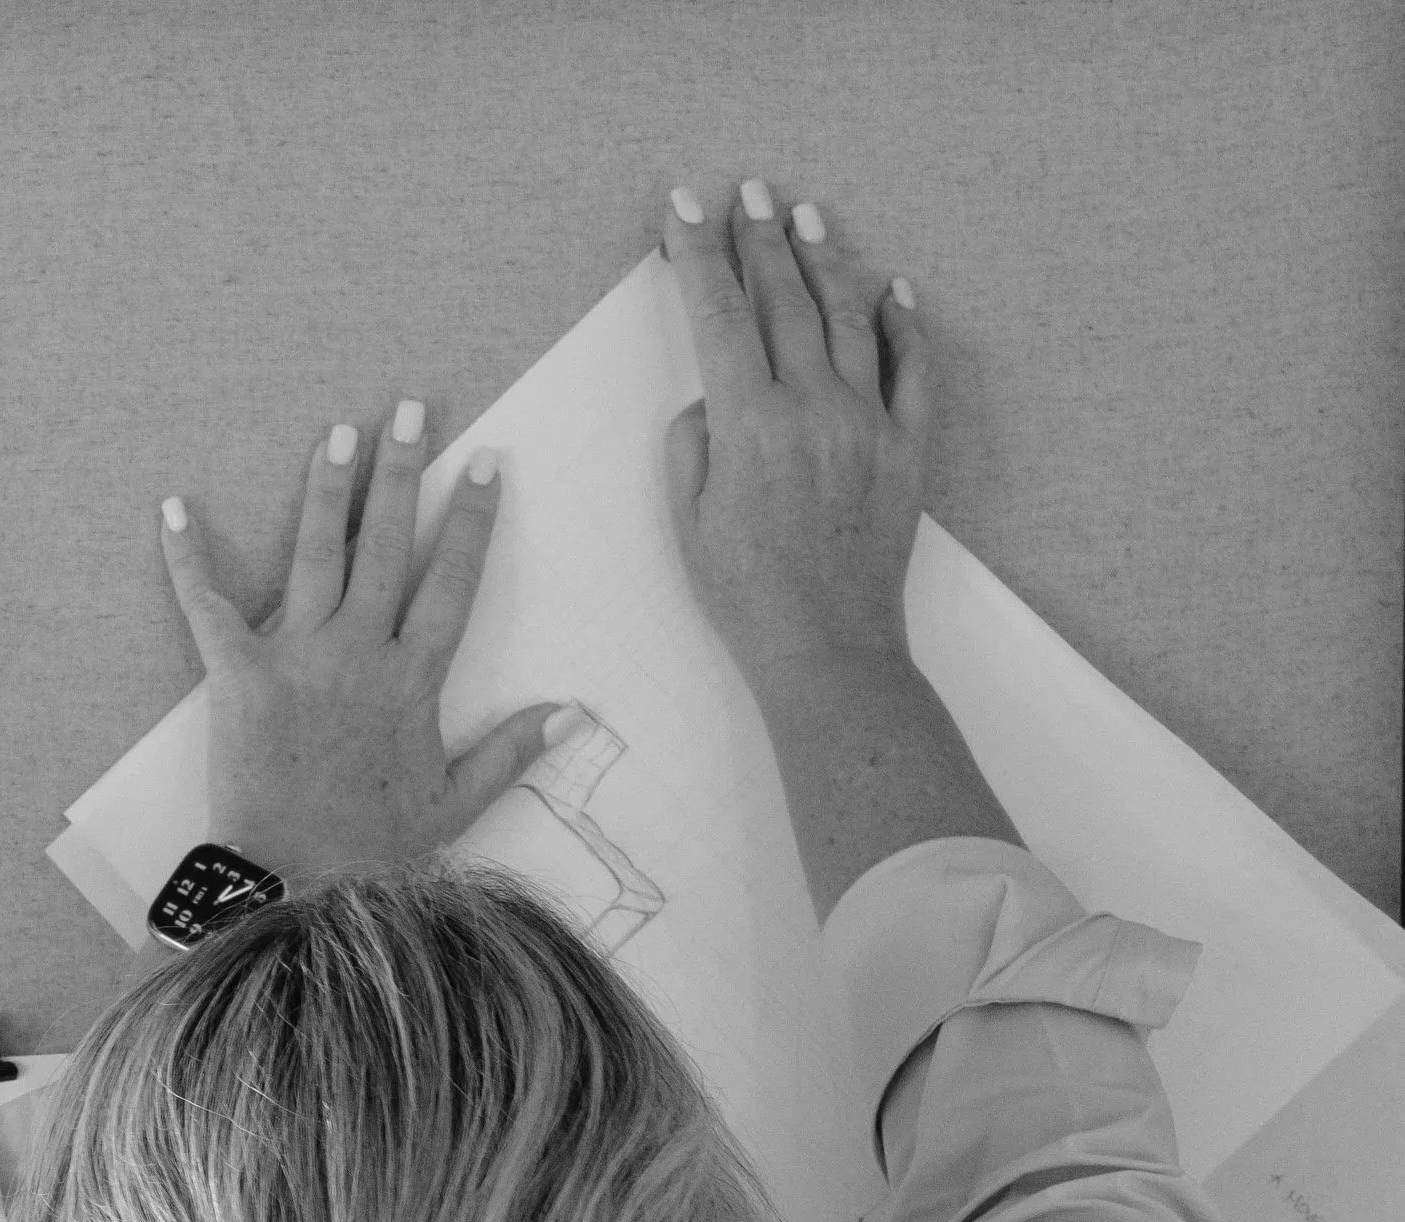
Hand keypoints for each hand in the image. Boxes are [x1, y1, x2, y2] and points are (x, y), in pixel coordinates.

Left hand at [159, 408, 565, 891]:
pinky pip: (206, 605)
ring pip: (316, 553)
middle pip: (387, 545)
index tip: (484, 464)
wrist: (292, 889)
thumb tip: (570, 713)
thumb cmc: (370, 854)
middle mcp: (360, 654)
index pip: (452, 583)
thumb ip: (510, 753)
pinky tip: (173, 507)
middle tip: (411, 409)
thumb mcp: (454, 808)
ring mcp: (299, 658)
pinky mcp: (238, 676)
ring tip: (339, 433)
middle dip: (402, 472)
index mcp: (413, 681)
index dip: (470, 521)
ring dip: (327, 488)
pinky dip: (186, 556)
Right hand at [658, 179, 932, 695]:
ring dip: (825, 259)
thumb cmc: (747, 598)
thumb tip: (716, 400)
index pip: (719, 316)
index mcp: (749, 425)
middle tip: (750, 194)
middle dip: (760, 238)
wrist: (827, 651)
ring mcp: (867, 424)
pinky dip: (905, 324)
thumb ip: (694, 444)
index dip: (698, 256)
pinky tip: (894, 291)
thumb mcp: (688, 524)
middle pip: (784, 299)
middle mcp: (812, 408)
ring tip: (808, 216)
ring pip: (849, 317)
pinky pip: (913, 370)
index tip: (685, 210)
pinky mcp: (907, 449)